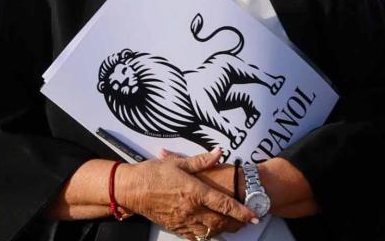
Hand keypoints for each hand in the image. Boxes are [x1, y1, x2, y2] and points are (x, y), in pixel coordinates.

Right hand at [122, 148, 256, 237]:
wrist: (130, 189)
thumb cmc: (152, 173)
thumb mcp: (178, 162)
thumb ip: (202, 160)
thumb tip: (220, 152)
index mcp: (194, 192)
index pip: (224, 204)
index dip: (241, 211)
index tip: (254, 215)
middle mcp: (191, 209)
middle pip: (221, 221)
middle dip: (237, 223)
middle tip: (248, 221)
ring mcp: (183, 220)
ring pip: (210, 231)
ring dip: (224, 230)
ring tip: (234, 226)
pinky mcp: (175, 227)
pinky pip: (195, 236)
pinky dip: (207, 235)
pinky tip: (212, 231)